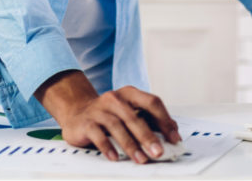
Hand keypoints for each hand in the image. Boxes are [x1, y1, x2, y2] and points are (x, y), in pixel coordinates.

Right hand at [35, 70, 179, 162]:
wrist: (77, 113)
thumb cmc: (109, 115)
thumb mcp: (129, 112)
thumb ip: (149, 120)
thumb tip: (172, 132)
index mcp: (129, 93)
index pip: (152, 102)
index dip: (165, 120)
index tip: (174, 138)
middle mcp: (114, 98)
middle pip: (134, 117)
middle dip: (148, 136)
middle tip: (158, 152)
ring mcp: (99, 110)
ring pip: (117, 127)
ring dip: (131, 145)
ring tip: (141, 159)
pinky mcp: (86, 123)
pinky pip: (98, 135)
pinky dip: (108, 147)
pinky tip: (116, 157)